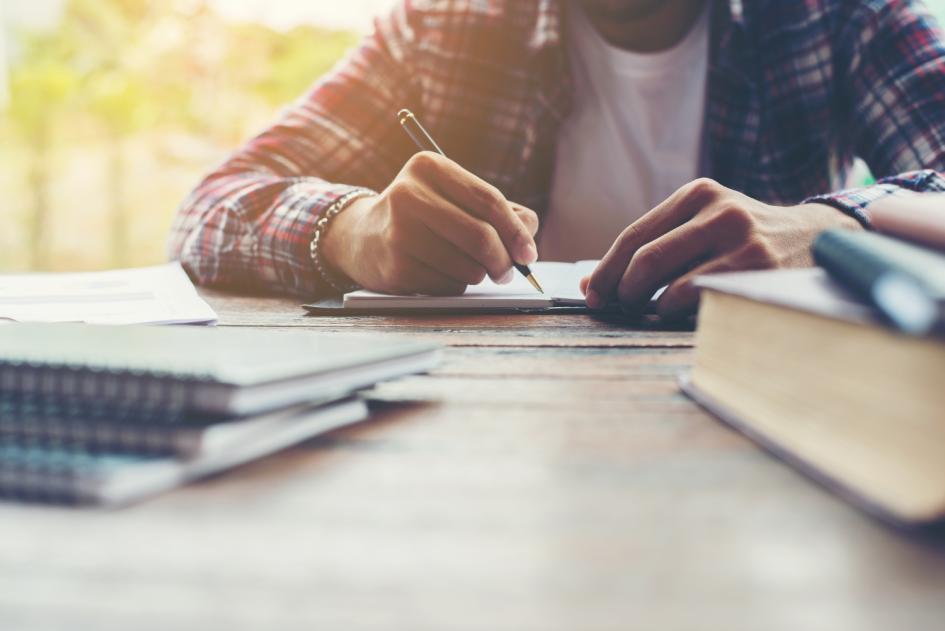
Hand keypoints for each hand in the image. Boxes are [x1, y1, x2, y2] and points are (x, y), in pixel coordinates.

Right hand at [321, 152, 538, 294]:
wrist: (363, 237)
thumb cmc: (422, 217)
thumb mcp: (455, 199)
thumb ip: (498, 210)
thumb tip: (529, 233)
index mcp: (429, 167)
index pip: (488, 199)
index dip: (515, 230)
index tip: (529, 252)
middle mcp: (409, 194)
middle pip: (480, 235)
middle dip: (503, 260)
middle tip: (507, 271)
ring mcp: (399, 232)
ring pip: (468, 266)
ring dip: (478, 274)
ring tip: (464, 265)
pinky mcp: (395, 266)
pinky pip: (449, 285)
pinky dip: (455, 285)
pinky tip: (438, 273)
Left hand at [582, 178, 862, 316]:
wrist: (819, 240)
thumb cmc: (745, 238)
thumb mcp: (705, 224)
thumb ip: (655, 246)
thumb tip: (590, 285)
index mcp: (698, 194)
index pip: (634, 235)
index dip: (606, 269)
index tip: (592, 295)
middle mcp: (718, 210)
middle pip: (644, 259)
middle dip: (621, 291)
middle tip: (618, 308)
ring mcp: (740, 240)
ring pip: (667, 284)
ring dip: (649, 306)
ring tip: (650, 311)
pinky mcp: (756, 270)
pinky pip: (697, 300)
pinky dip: (677, 313)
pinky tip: (680, 314)